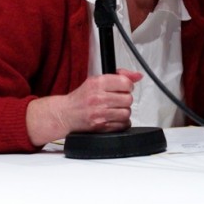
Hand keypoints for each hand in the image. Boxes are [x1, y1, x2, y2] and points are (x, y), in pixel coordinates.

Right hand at [26, 68, 142, 146]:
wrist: (65, 114)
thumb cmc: (81, 98)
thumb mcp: (96, 81)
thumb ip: (119, 76)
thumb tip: (138, 76)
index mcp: (97, 83)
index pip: (125, 82)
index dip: (128, 86)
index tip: (124, 88)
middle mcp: (98, 98)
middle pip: (128, 99)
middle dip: (125, 99)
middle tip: (117, 99)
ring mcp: (100, 113)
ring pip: (127, 112)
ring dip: (123, 112)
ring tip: (115, 109)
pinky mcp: (101, 127)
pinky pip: (123, 125)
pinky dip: (121, 122)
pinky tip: (113, 118)